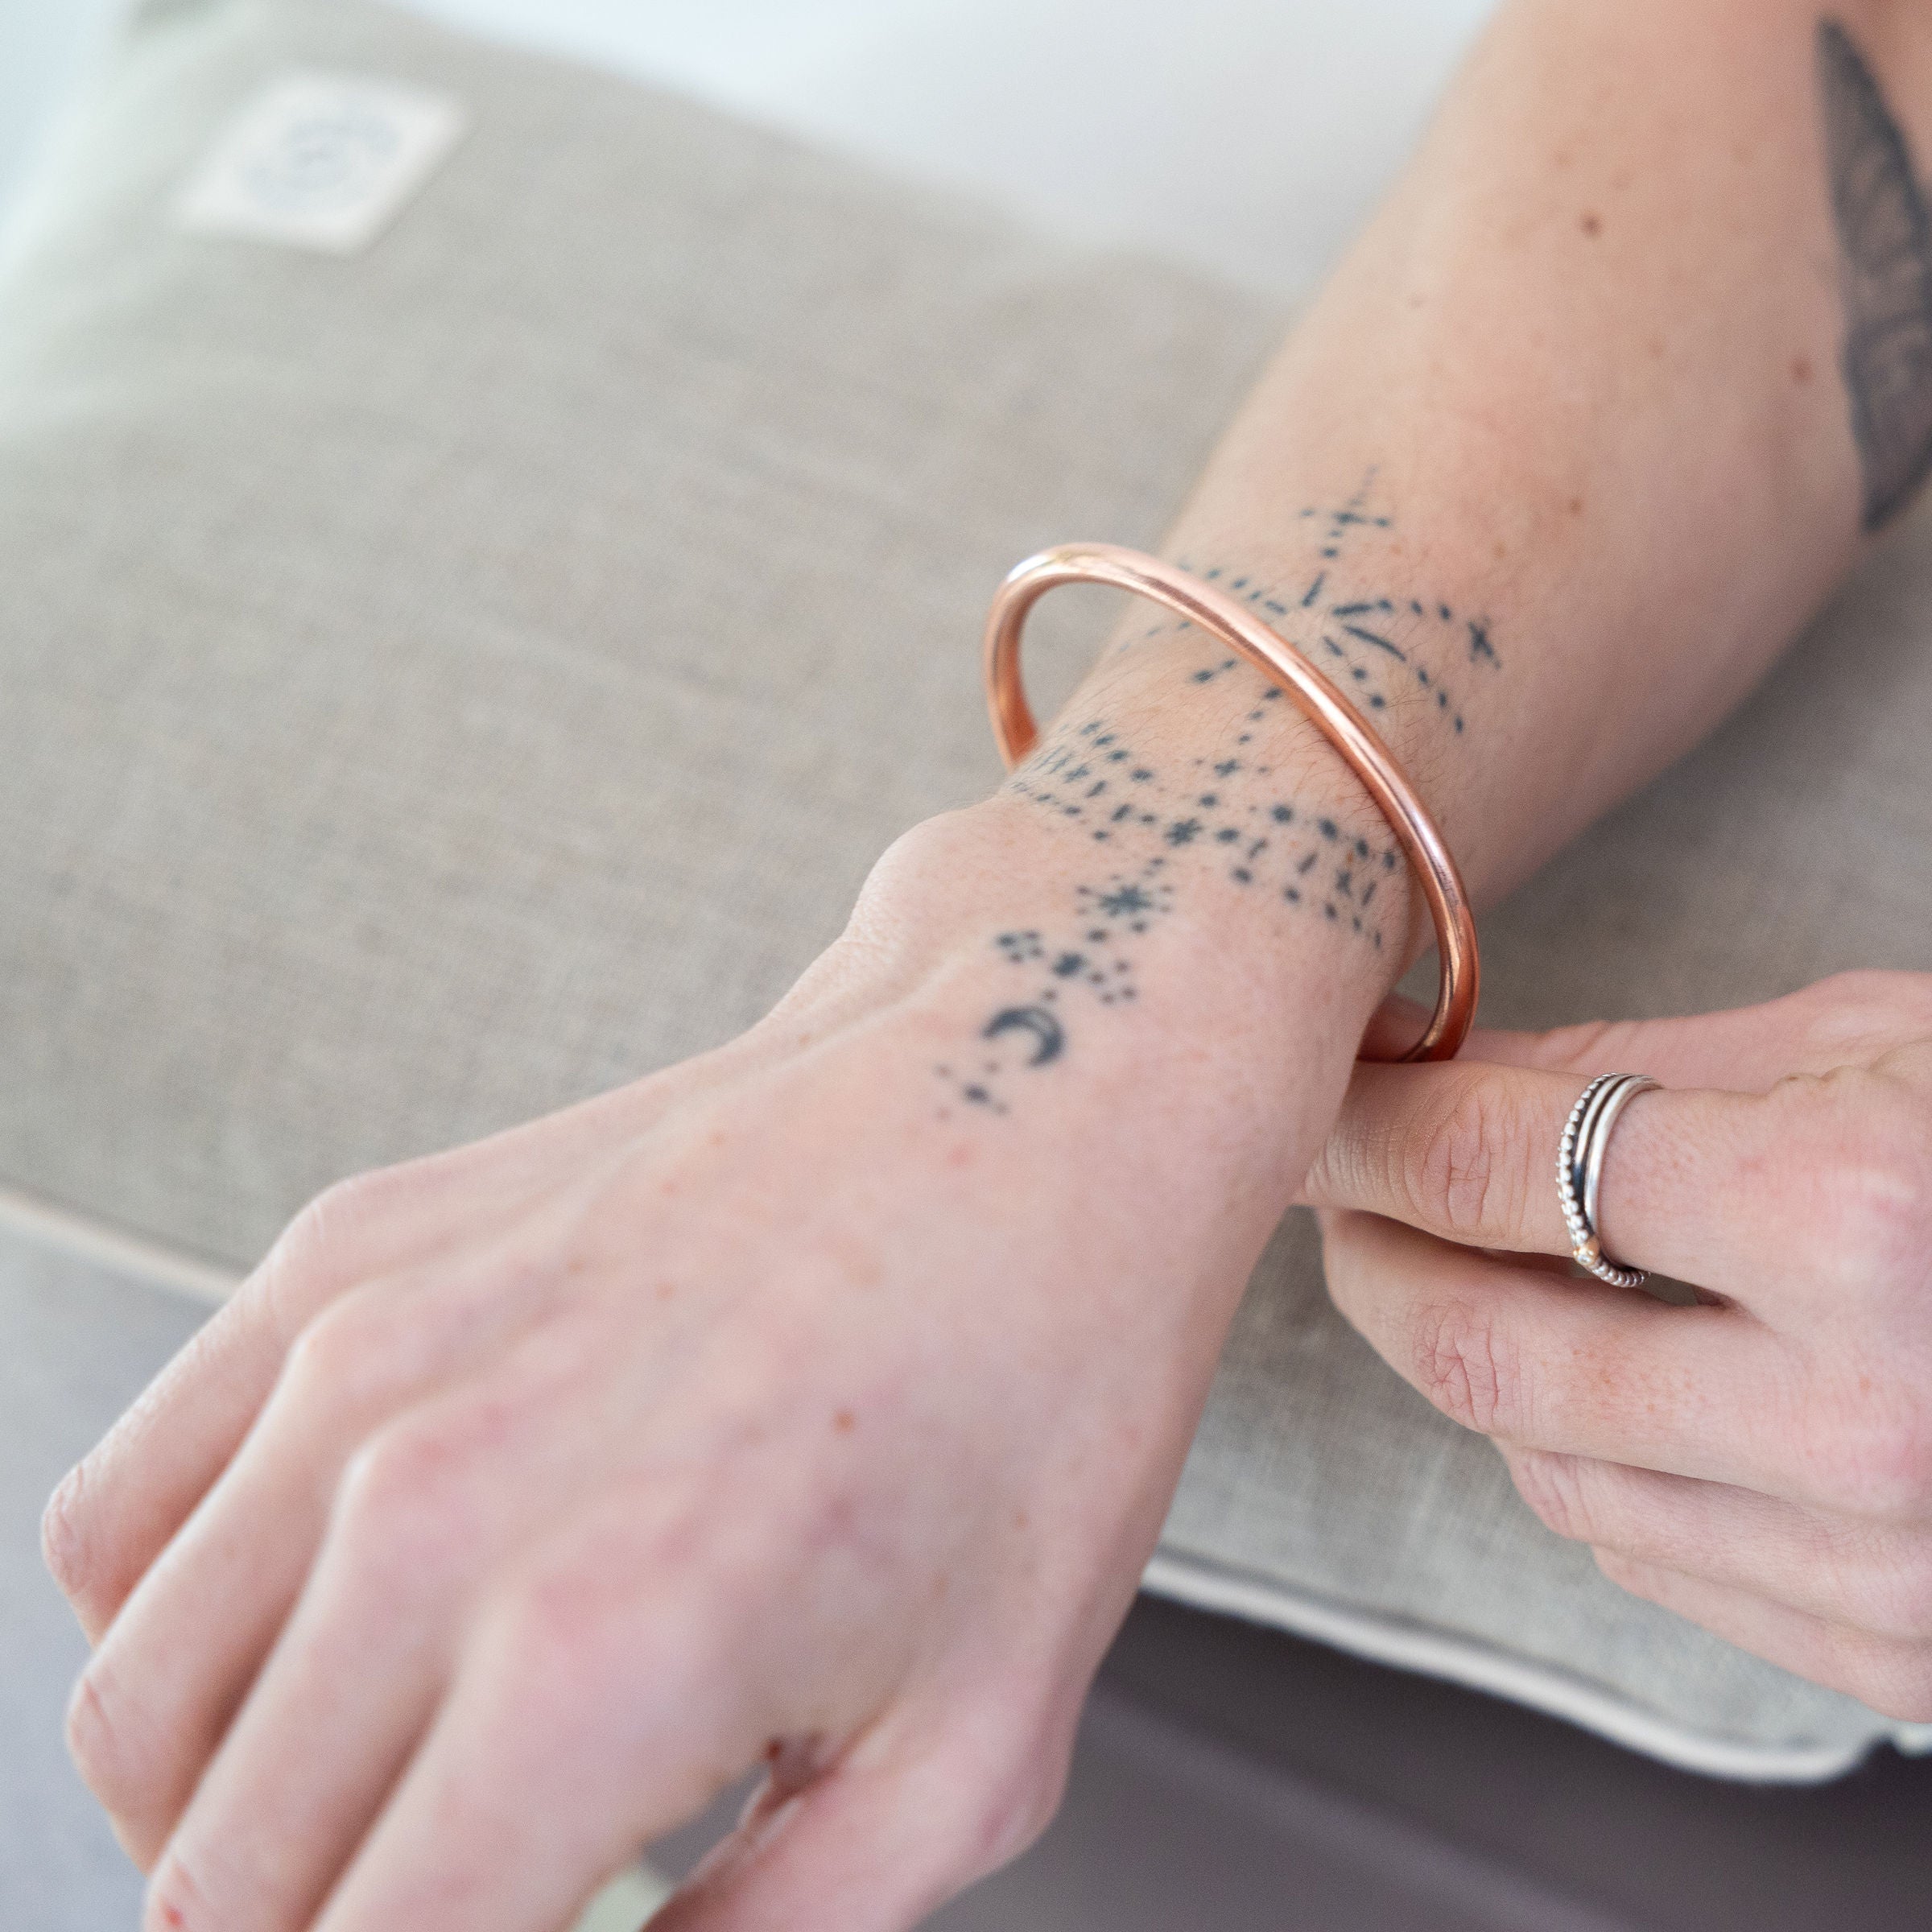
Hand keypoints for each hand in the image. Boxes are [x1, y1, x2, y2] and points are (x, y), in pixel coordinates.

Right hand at [43, 802, 1342, 1931]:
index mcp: (601, 1655)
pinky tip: (318, 1619)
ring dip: (230, 1802)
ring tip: (385, 1791)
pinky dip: (175, 1620)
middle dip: (331, 1931)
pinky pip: (126, 1512)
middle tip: (476, 1889)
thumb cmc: (1035, 1390)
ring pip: (137, 1709)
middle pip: (222, 1875)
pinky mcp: (342, 1258)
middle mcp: (435, 1502)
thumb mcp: (970, 1754)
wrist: (1031, 1100)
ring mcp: (363, 1357)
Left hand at [1304, 971, 1931, 1718]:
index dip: (1365, 1131)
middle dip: (1371, 1256)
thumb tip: (1441, 1078)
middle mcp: (1866, 1416)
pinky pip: (1645, 1558)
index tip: (1313, 1106)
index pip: (1496, 1170)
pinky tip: (1587, 1380)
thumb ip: (1642, 1066)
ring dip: (1464, 1360)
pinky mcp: (1898, 1651)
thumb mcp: (1875, 1041)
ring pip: (1545, 1466)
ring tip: (1455, 1272)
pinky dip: (1578, 1459)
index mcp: (1860, 1218)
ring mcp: (1884, 1563)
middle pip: (1484, 1347)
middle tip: (1337, 1195)